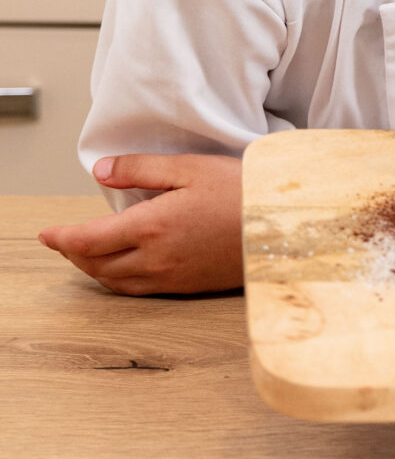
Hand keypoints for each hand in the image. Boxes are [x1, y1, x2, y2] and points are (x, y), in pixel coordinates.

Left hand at [39, 154, 243, 294]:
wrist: (284, 229)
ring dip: (92, 269)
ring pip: (115, 282)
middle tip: (61, 241)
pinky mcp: (186, 287)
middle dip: (72, 254)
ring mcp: (172, 277)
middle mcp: (156, 258)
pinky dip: (117, 280)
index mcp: (152, 226)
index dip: (61, 239)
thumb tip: (102, 171)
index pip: (88, 240)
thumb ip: (140, 169)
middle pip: (96, 265)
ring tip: (84, 254)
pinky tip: (121, 268)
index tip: (46, 234)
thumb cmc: (242, 193)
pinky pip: (138, 290)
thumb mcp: (189, 168)